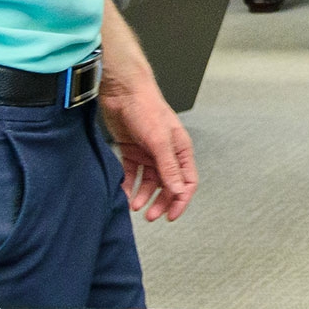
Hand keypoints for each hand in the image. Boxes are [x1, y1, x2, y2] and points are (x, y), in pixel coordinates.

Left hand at [101, 66, 197, 222]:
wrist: (122, 91)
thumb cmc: (146, 108)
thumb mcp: (160, 141)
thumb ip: (169, 167)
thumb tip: (178, 190)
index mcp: (180, 150)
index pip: (187, 181)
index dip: (180, 200)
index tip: (170, 216)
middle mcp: (166, 153)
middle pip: (167, 185)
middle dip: (160, 202)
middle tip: (149, 215)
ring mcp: (148, 152)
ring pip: (149, 182)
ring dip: (143, 195)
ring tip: (133, 204)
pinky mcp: (131, 150)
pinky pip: (131, 173)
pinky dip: (128, 184)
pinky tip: (123, 192)